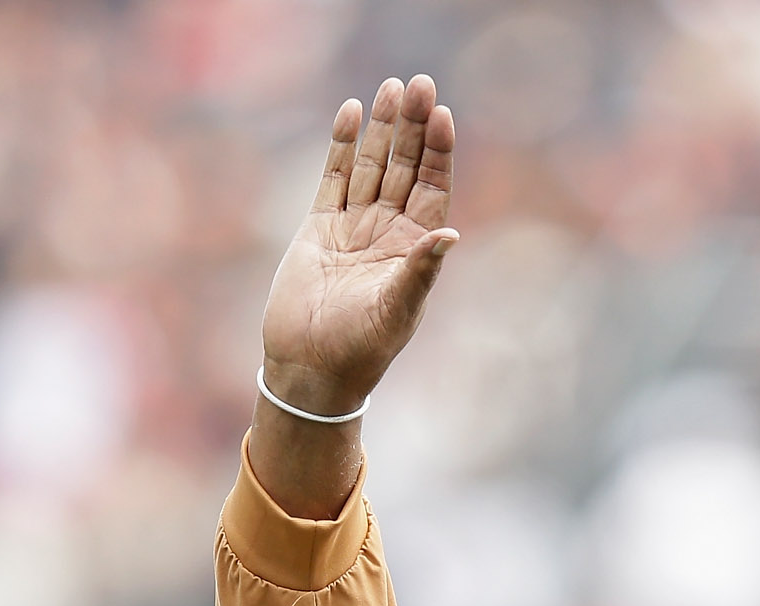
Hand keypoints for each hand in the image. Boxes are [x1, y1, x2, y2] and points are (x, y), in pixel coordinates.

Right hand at [252, 75, 458, 518]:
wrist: (309, 369)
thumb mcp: (397, 310)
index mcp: (416, 249)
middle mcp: (389, 231)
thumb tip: (451, 233)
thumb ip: (421, 270)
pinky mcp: (319, 226)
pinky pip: (334, 177)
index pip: (433, 188)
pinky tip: (352, 113)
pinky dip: (343, 146)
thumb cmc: (360, 349)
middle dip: (413, 127)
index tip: (443, 115)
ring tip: (390, 88)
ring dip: (381, 128)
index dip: (439, 152)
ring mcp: (354, 225)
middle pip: (405, 166)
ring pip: (372, 165)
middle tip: (419, 83)